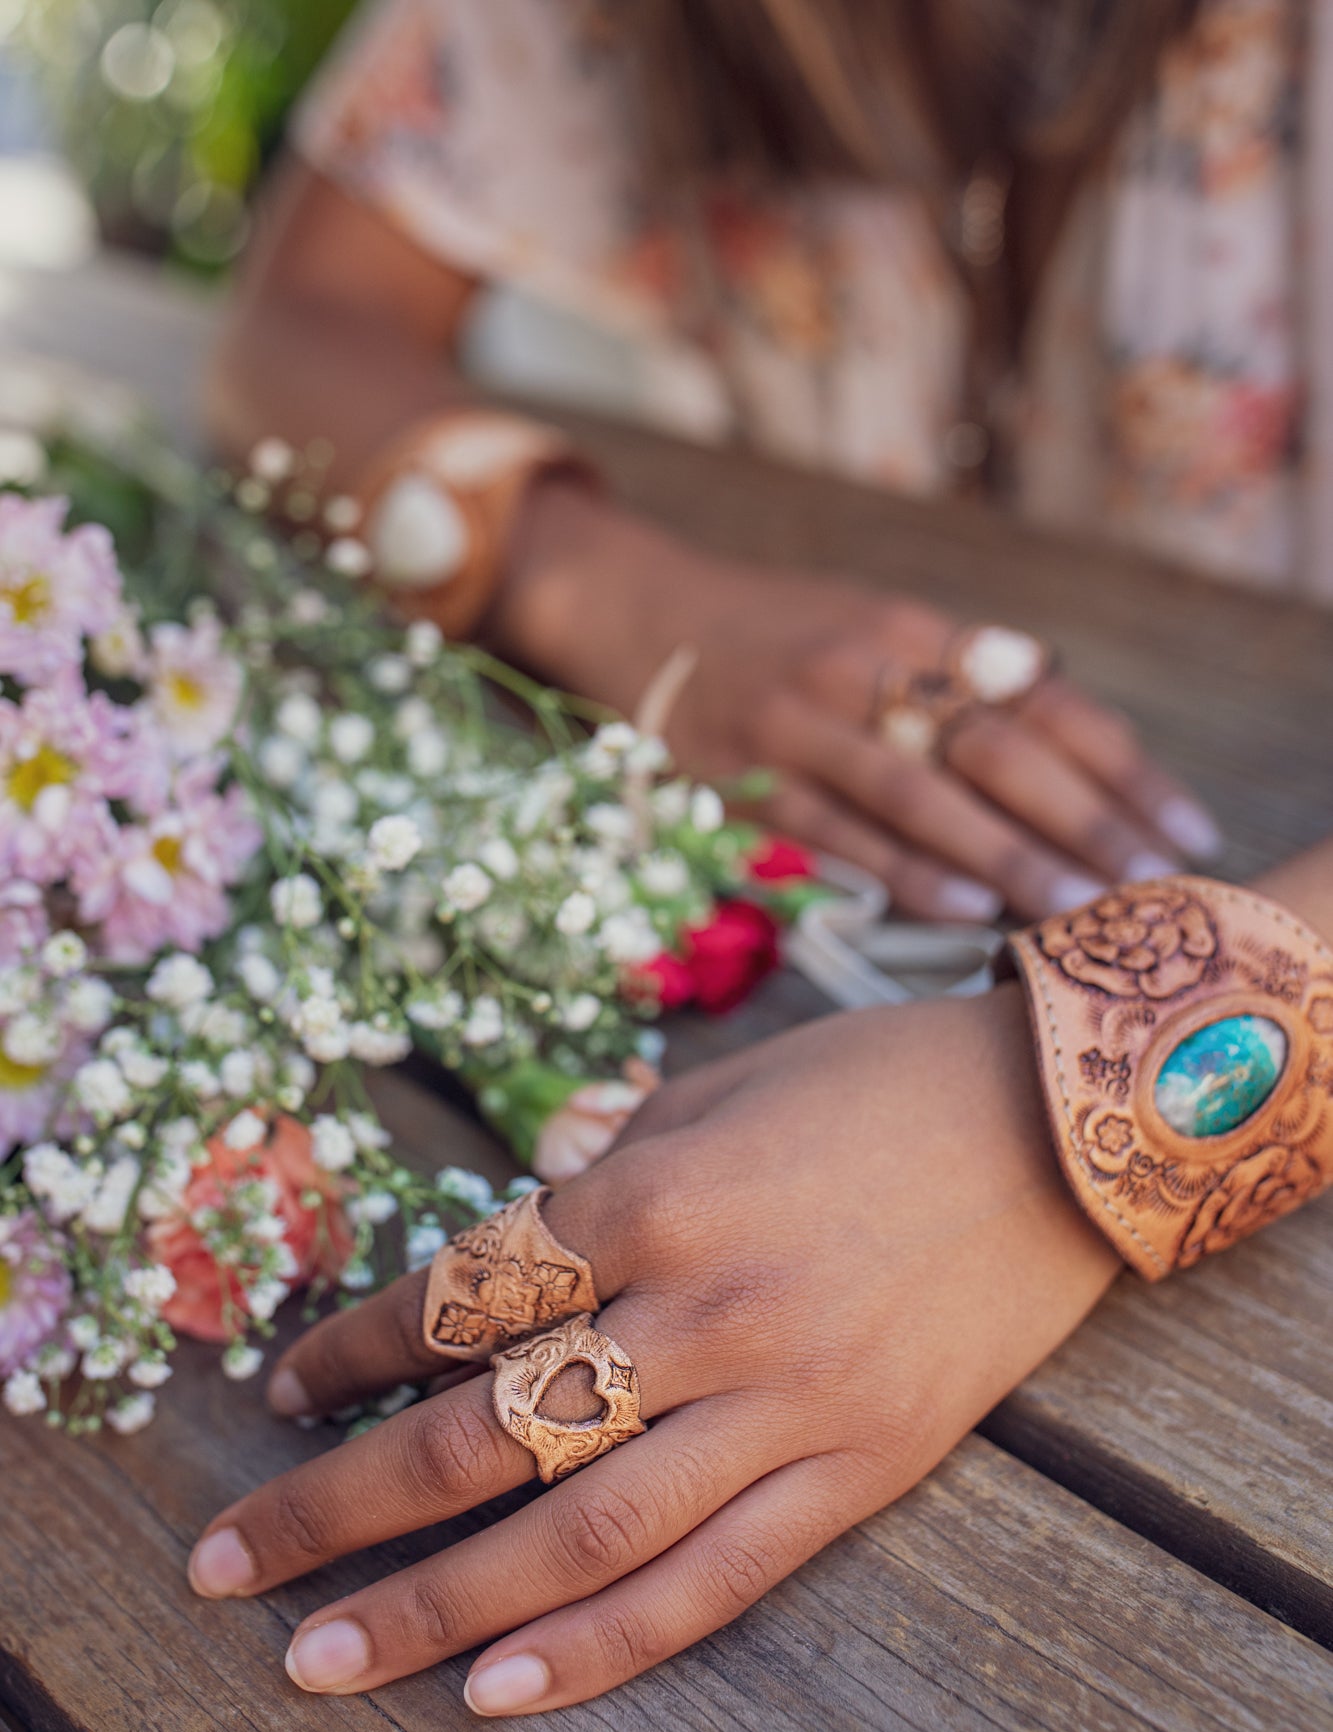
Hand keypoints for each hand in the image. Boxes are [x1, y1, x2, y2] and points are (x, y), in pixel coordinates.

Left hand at [187, 986, 1119, 1714]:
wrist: (1064, 1130)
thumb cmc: (878, 1084)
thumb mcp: (723, 1085)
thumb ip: (608, 1163)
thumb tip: (512, 1225)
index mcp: (662, 1192)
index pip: (468, 1292)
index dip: (358, 1348)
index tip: (286, 1393)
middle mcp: (710, 1307)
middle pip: (489, 1432)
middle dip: (342, 1506)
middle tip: (227, 1568)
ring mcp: (788, 1401)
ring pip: (583, 1530)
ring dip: (435, 1602)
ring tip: (320, 1660)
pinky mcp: (859, 1469)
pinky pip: (717, 1576)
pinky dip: (603, 1643)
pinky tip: (497, 1689)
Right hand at [491, 485, 1221, 922]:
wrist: (640, 614)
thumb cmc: (778, 638)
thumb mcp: (873, 626)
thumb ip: (961, 671)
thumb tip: (1069, 719)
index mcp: (911, 627)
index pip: (1039, 698)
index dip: (1119, 765)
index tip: (1181, 826)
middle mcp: (863, 665)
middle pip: (995, 747)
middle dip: (1083, 820)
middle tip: (1149, 885)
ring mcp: (801, 721)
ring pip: (923, 793)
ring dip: (1008, 855)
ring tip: (1078, 908)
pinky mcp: (747, 776)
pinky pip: (840, 831)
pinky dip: (907, 870)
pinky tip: (968, 906)